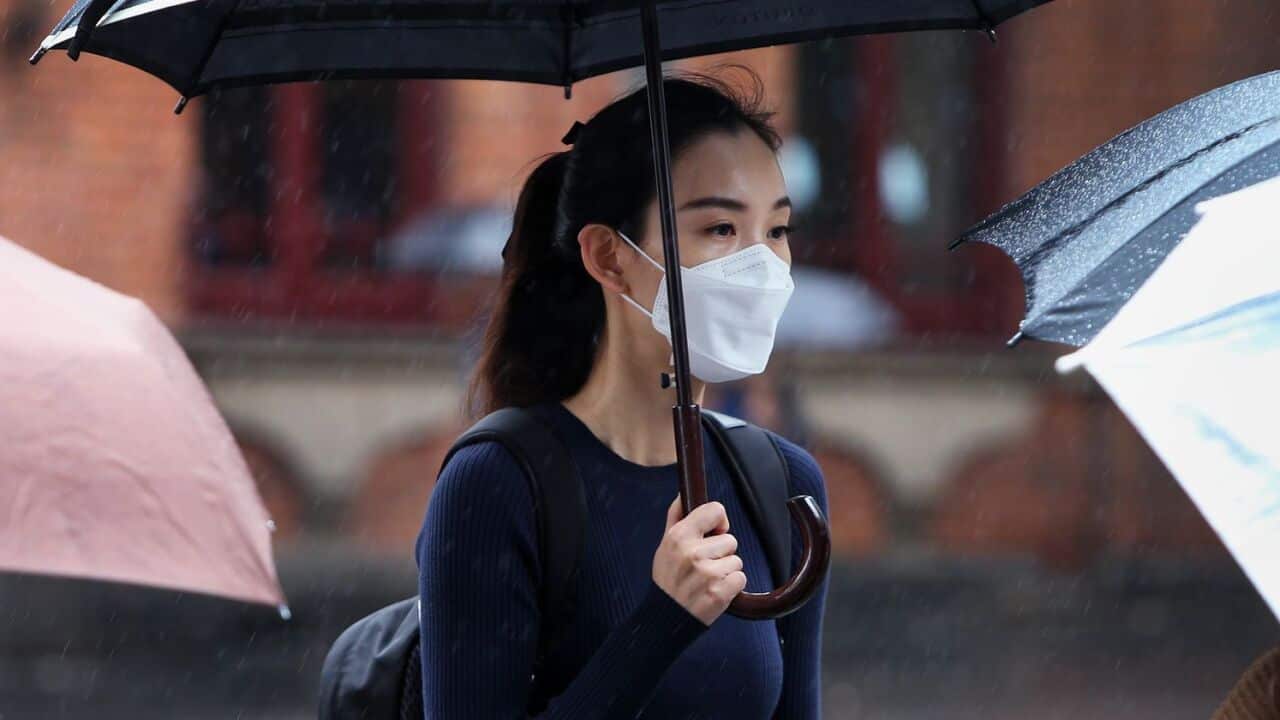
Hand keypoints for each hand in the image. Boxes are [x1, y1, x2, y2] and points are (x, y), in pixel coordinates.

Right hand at [651, 495, 746, 625]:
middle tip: (703, 567)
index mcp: (679, 536)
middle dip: (722, 553)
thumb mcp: (664, 545)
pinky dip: (732, 587)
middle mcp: (692, 553)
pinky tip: (715, 592)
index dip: (719, 522)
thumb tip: (683, 494)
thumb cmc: (668, 580)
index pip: (715, 510)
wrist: (666, 618)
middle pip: (730, 540)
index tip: (714, 534)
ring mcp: (707, 573)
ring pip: (737, 561)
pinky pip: (741, 579)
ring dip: (727, 572)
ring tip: (707, 581)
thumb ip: (675, 517)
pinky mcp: (719, 592)